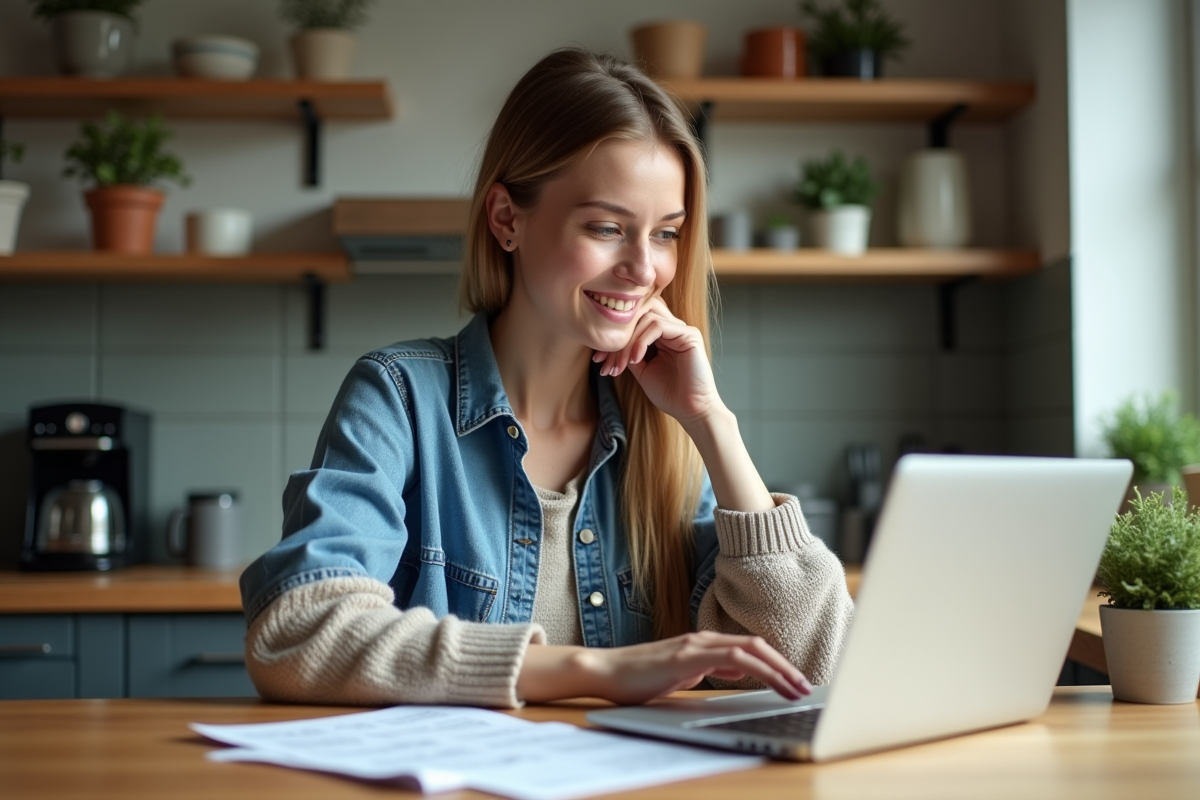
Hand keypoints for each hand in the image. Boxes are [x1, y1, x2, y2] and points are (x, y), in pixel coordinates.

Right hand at [517, 632, 811, 704]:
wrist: (606, 672)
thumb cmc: (639, 677)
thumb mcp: (682, 674)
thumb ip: (709, 669)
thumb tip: (737, 671)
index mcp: (703, 643)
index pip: (750, 649)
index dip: (777, 663)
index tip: (796, 681)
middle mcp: (703, 639)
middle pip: (757, 646)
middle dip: (786, 666)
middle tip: (807, 687)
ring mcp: (696, 645)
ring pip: (750, 649)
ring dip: (779, 669)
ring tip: (798, 688)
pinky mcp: (688, 656)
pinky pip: (733, 658)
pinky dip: (758, 668)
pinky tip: (771, 681)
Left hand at [592, 297, 722, 428]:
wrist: (690, 410)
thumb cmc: (669, 394)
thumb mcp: (641, 369)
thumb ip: (629, 351)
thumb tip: (610, 342)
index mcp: (662, 336)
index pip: (634, 324)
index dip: (613, 339)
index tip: (597, 359)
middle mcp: (672, 328)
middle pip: (637, 317)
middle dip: (616, 339)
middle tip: (603, 361)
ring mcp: (681, 329)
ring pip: (645, 319)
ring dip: (627, 343)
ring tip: (620, 365)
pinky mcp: (689, 334)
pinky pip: (657, 326)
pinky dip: (641, 341)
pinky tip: (635, 359)